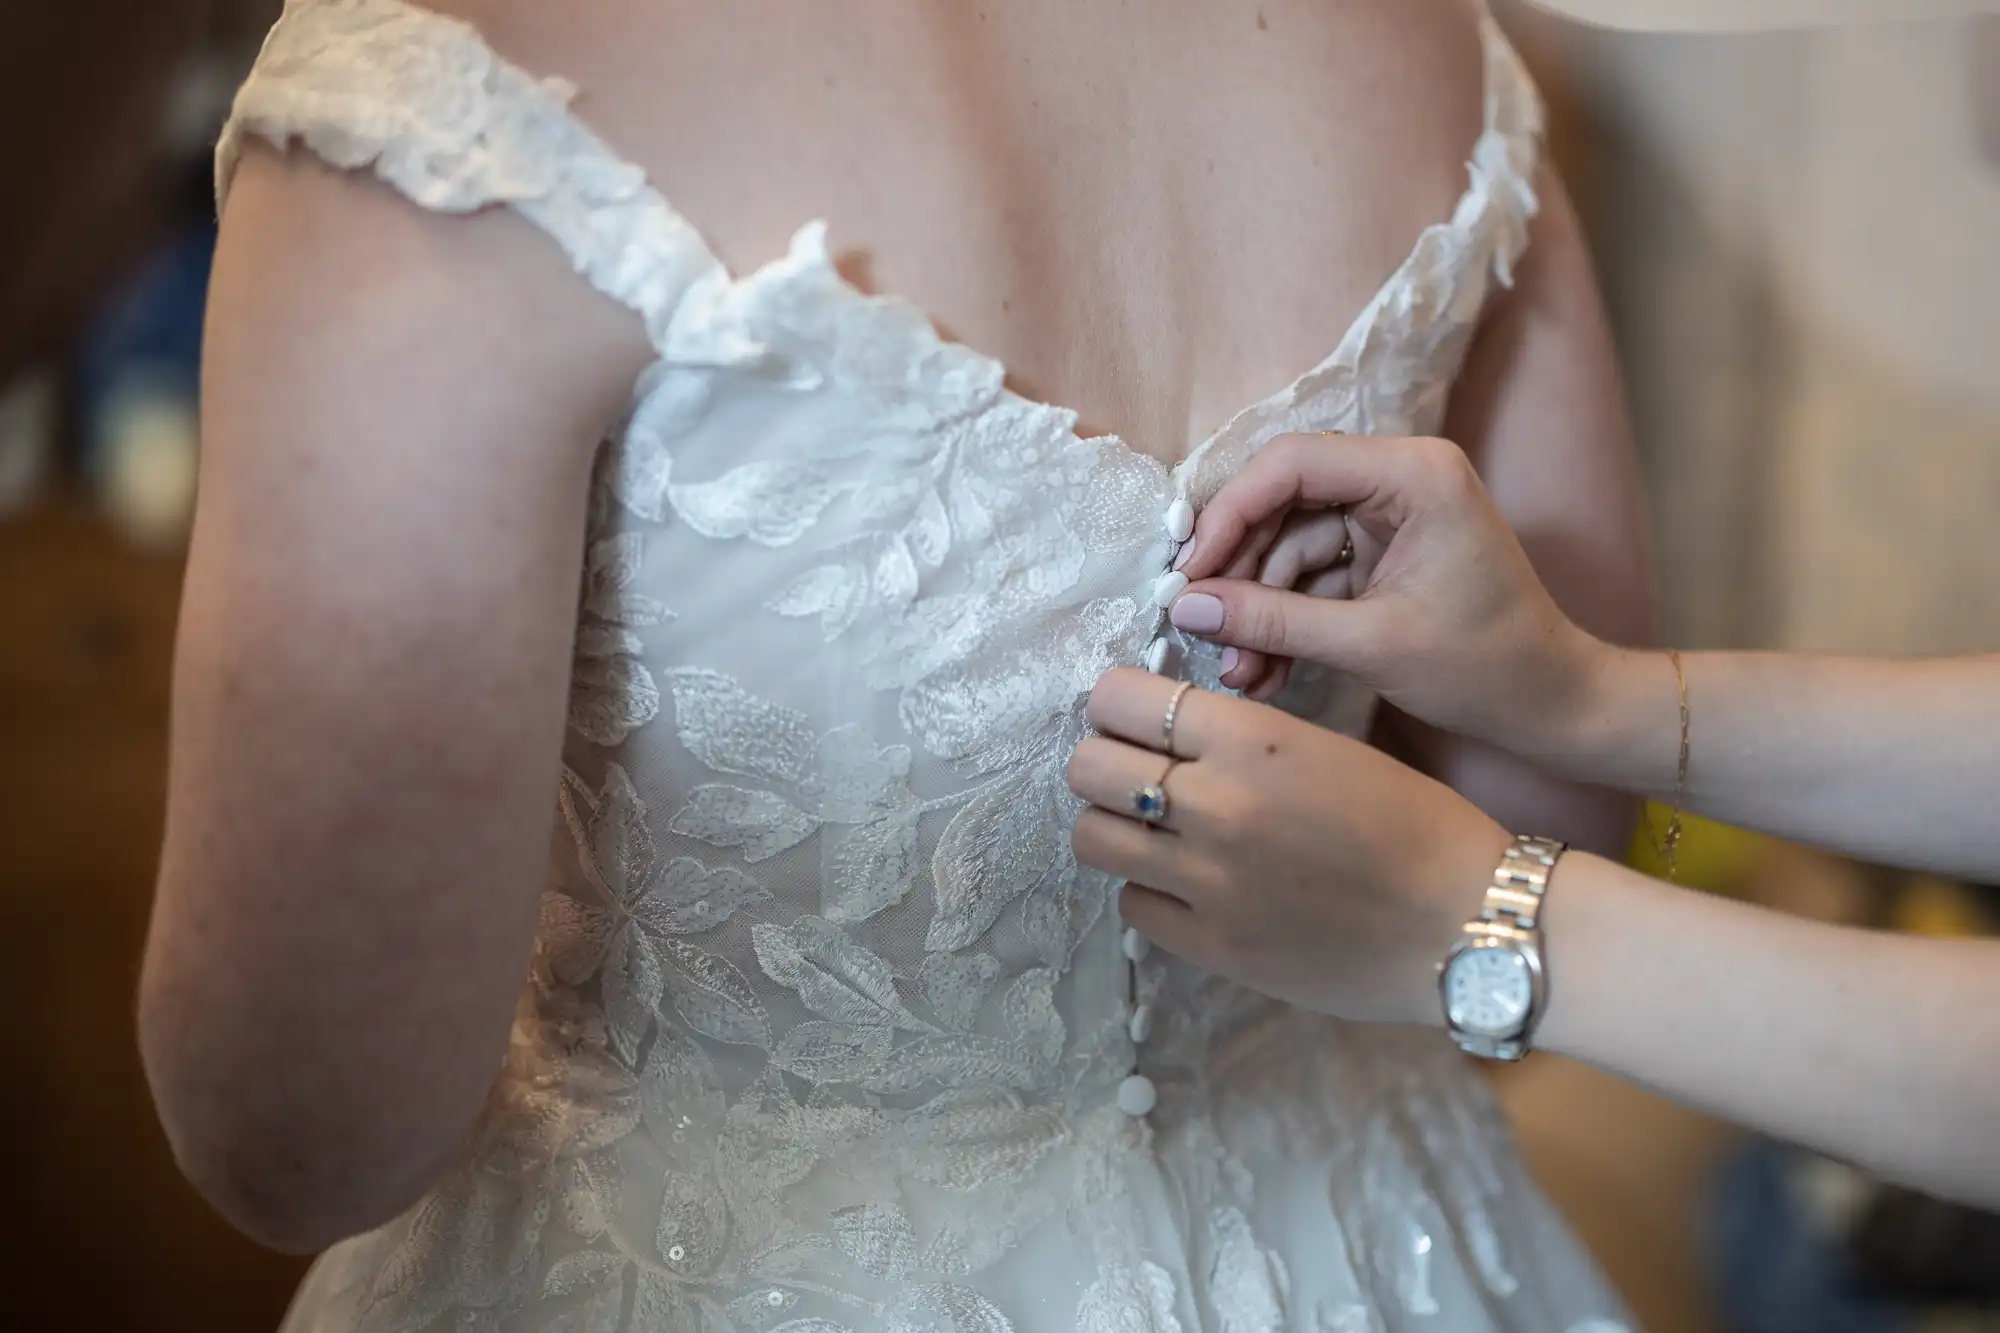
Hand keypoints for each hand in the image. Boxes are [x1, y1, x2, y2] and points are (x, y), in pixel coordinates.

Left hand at [1068, 669, 1511, 1026]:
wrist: (1467, 922)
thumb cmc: (1416, 823)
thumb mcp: (1326, 746)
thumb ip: (1239, 737)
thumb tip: (1165, 730)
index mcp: (1251, 739)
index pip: (1118, 697)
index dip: (1119, 703)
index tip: (1136, 716)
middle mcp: (1214, 804)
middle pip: (1087, 766)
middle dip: (1105, 761)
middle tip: (1140, 771)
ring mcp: (1205, 882)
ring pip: (1092, 836)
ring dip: (1116, 825)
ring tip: (1154, 829)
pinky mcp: (1211, 946)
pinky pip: (1133, 905)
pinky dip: (1151, 891)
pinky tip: (1191, 887)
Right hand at [1170, 433, 1606, 759]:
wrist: (1553, 706)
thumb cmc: (1485, 668)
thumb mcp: (1370, 645)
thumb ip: (1274, 622)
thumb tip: (1186, 610)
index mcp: (1413, 473)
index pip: (1292, 463)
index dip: (1229, 513)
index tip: (1189, 573)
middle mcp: (1398, 478)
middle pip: (1283, 502)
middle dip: (1240, 571)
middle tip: (1198, 625)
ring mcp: (1389, 517)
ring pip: (1290, 547)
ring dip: (1258, 610)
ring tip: (1238, 674)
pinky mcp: (1382, 556)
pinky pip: (1312, 577)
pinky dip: (1285, 622)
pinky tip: (1263, 672)